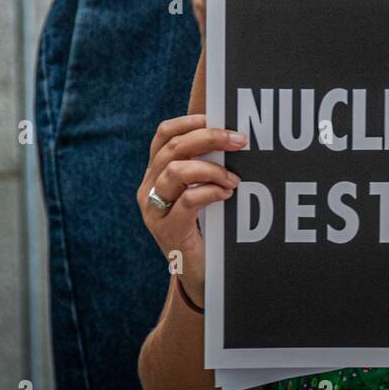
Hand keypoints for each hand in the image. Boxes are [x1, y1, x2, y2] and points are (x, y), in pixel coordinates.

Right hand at [136, 113, 247, 306]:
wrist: (199, 272)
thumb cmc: (205, 227)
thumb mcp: (199, 191)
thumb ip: (205, 167)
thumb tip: (233, 137)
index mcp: (155, 174)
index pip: (162, 136)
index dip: (187, 122)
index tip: (213, 117)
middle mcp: (149, 189)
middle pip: (173, 148)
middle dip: (209, 137)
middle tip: (239, 140)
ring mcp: (154, 211)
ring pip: (176, 171)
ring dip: (212, 169)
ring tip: (234, 179)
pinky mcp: (167, 230)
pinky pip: (188, 200)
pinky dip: (211, 192)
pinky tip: (226, 195)